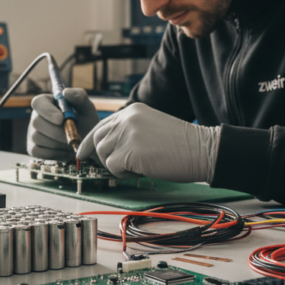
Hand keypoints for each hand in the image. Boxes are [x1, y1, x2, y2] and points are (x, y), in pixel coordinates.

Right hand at [27, 88, 99, 159]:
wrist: (87, 143)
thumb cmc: (86, 122)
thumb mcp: (86, 108)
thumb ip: (79, 97)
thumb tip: (65, 92)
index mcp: (47, 103)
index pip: (38, 102)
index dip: (47, 111)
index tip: (61, 119)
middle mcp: (36, 116)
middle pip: (36, 122)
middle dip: (56, 131)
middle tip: (74, 135)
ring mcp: (33, 133)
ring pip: (37, 137)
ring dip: (58, 142)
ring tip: (72, 142)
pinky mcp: (33, 148)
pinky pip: (38, 151)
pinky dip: (54, 153)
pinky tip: (66, 150)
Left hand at [76, 103, 219, 182]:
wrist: (201, 150)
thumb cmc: (181, 145)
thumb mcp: (150, 127)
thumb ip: (129, 131)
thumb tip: (107, 148)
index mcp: (132, 111)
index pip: (101, 125)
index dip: (91, 142)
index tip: (83, 153)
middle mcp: (126, 118)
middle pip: (98, 140)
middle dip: (104, 157)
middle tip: (122, 166)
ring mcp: (127, 133)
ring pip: (103, 154)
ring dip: (116, 165)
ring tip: (138, 166)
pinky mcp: (130, 151)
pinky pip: (112, 167)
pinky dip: (123, 173)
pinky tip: (142, 170)